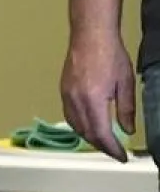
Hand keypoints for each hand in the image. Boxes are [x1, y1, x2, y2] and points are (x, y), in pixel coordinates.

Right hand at [61, 29, 135, 160]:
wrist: (90, 35)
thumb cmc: (110, 55)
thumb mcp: (126, 83)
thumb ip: (126, 110)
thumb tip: (127, 130)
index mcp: (93, 100)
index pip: (101, 134)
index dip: (112, 149)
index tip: (122, 157)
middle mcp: (76, 100)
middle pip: (86, 133)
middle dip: (101, 146)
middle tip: (115, 152)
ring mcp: (67, 94)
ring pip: (75, 125)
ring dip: (89, 137)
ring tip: (103, 142)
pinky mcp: (64, 89)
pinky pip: (69, 114)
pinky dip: (79, 125)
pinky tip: (88, 125)